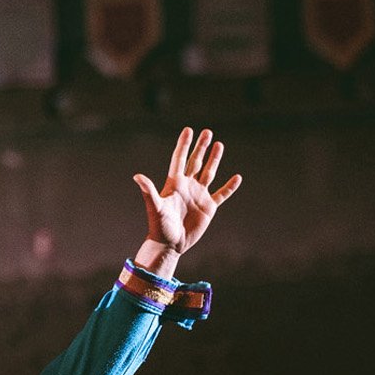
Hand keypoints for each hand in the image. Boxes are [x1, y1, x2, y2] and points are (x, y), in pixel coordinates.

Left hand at [131, 126, 240, 275]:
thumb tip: (137, 176)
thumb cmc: (159, 226)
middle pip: (195, 161)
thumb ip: (148, 191)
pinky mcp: (208, 207)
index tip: (189, 129)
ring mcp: (199, 195)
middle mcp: (187, 186)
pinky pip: (222, 194)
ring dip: (214, 159)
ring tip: (219, 144)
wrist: (169, 244)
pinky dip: (230, 187)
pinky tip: (237, 177)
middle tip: (207, 132)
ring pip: (209, 173)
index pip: (180, 158)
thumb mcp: (155, 207)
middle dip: (201, 147)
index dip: (184, 144)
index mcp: (174, 183)